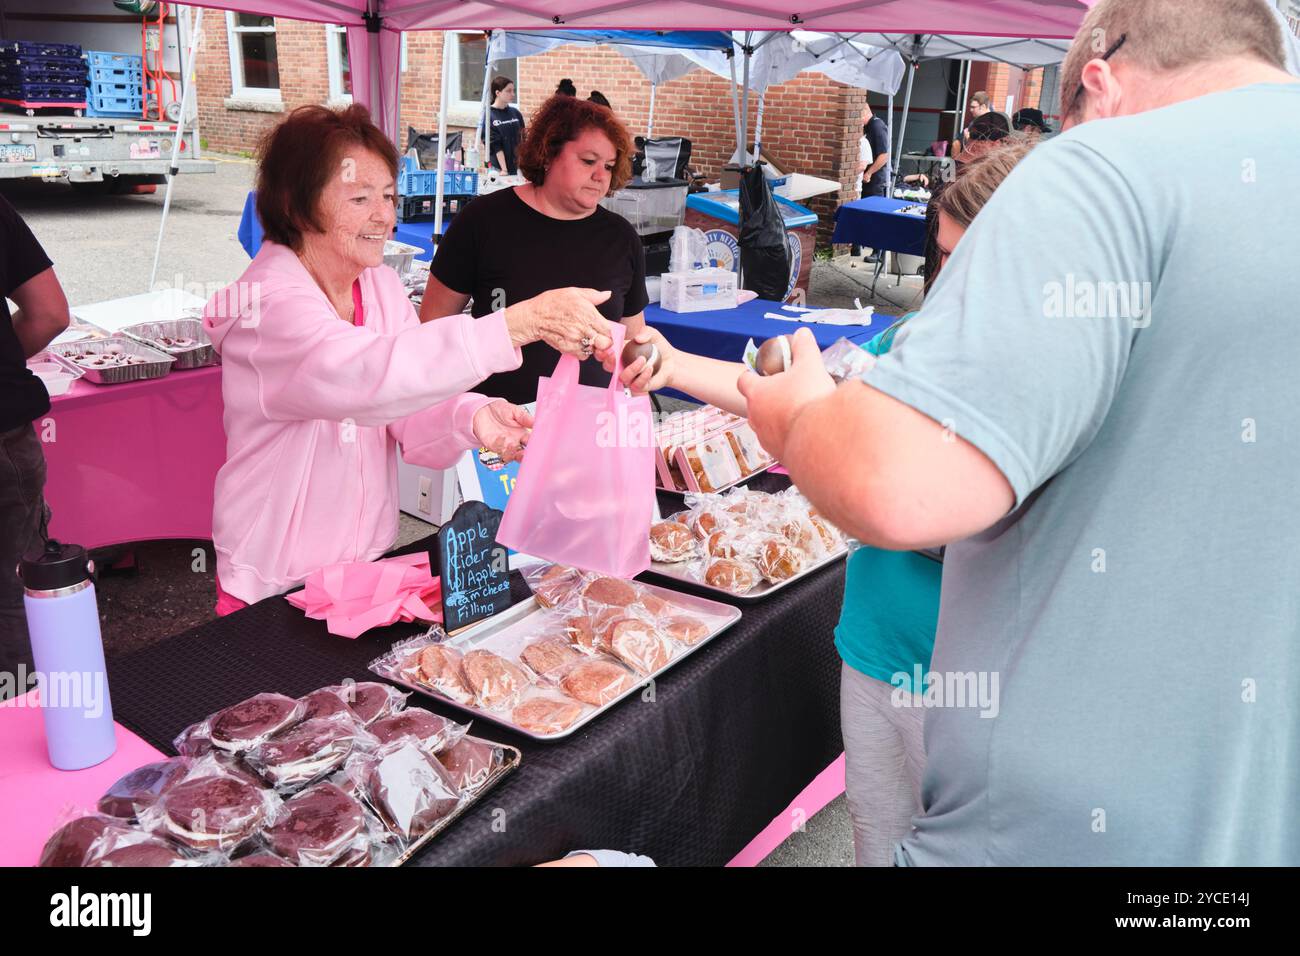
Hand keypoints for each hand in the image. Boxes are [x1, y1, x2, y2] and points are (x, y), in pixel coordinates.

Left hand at [472, 400, 533, 463]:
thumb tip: (536, 422)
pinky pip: (499, 450)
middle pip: (523, 453)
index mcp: (522, 434)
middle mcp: (514, 442)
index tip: (538, 445)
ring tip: (515, 446)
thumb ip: (525, 418)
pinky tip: (503, 438)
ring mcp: (504, 445)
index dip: (535, 445)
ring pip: (512, 455)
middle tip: (527, 452)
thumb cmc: (499, 409)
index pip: (531, 443)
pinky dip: (502, 447)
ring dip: (514, 454)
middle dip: (526, 455)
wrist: (482, 410)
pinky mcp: (493, 446)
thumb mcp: (515, 411)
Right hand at [504, 288, 613, 358]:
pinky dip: (581, 352)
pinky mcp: (567, 348)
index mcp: (588, 313)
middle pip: (604, 343)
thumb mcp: (574, 293)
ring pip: (593, 351)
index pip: (608, 329)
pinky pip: (582, 356)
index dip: (607, 331)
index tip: (603, 331)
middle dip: (603, 342)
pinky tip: (576, 343)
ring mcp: (575, 340)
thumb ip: (593, 295)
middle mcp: (583, 328)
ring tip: (584, 338)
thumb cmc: (552, 303)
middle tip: (597, 338)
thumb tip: (607, 294)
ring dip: (591, 347)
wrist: (534, 316)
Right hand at [594, 327, 674, 394]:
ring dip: (631, 368)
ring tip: (643, 359)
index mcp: (620, 352)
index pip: (606, 352)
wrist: (672, 361)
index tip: (607, 346)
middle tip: (615, 354)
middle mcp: (622, 366)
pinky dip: (643, 376)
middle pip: (608, 366)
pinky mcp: (639, 386)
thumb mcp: (652, 334)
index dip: (602, 350)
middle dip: (609, 361)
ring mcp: (630, 377)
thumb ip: (645, 332)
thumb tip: (637, 338)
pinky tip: (650, 368)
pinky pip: (636, 384)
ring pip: (622, 377)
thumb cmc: (659, 347)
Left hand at [736, 327, 835, 460]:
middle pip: (755, 404)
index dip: (751, 375)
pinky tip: (805, 432)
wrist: (820, 440)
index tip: (762, 373)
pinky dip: (788, 436)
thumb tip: (802, 334)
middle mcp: (755, 417)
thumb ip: (804, 348)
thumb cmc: (809, 400)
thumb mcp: (809, 365)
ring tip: (799, 413)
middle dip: (769, 397)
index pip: (743, 380)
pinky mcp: (778, 454)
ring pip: (766, 425)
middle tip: (788, 392)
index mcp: (757, 394)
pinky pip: (779, 442)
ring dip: (778, 419)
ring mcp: (765, 438)